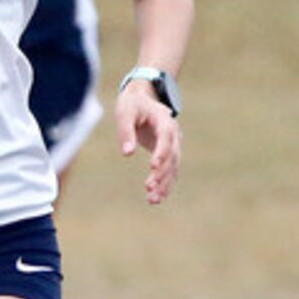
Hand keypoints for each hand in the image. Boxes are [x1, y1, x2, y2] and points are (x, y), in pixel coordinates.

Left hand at [117, 85, 180, 204]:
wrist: (142, 99)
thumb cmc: (132, 104)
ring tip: (153, 200)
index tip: (152, 167)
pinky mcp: (167, 153)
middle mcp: (173, 134)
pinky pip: (169, 171)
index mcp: (164, 120)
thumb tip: (127, 153)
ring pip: (172, 167)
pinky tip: (156, 199)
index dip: (161, 152)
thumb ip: (126, 132)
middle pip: (172, 156)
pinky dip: (164, 184)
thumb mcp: (125, 113)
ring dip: (164, 184)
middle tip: (149, 188)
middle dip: (162, 173)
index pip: (166, 137)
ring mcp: (173, 144)